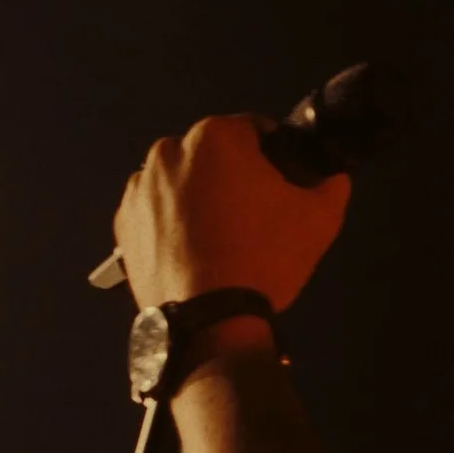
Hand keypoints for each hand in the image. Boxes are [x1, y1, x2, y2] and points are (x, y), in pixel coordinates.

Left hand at [114, 114, 351, 311]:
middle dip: (230, 175)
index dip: (272, 157)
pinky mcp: (122, 223)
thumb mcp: (321, 218)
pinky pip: (154, 211)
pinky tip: (190, 250)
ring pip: (179, 180)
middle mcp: (168, 151)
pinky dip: (169, 222)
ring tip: (218, 237)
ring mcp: (139, 187)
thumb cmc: (265, 258)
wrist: (211, 321)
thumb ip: (331, 184)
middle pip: (211, 154)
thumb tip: (331, 176)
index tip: (279, 186)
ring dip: (196, 195)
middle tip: (251, 217)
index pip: (253, 131)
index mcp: (215, 136)